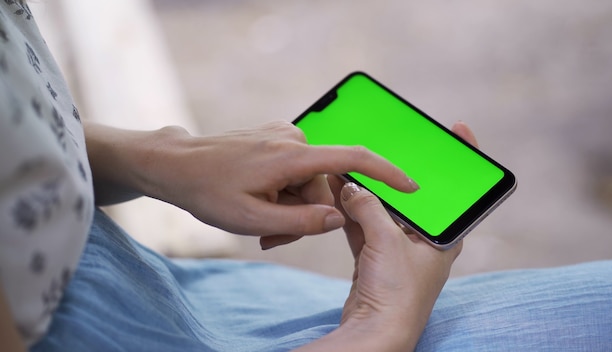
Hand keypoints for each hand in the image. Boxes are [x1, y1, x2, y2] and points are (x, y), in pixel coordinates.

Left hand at [127, 121, 417, 239]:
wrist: (176, 165)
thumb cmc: (209, 192)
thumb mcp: (254, 219)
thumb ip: (301, 222)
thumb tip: (340, 218)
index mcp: (292, 156)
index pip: (353, 159)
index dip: (386, 173)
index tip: (410, 187)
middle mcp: (293, 139)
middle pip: (323, 186)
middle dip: (307, 214)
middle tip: (272, 237)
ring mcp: (283, 137)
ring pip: (308, 182)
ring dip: (291, 206)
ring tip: (260, 222)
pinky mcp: (275, 140)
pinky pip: (294, 171)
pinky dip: (284, 192)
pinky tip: (259, 202)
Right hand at [296, 121, 477, 350]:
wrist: (375, 331)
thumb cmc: (398, 293)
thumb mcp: (387, 242)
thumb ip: (370, 208)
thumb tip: (350, 186)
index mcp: (445, 237)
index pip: (462, 192)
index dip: (465, 158)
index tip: (458, 129)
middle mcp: (425, 241)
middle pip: (417, 196)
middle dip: (400, 171)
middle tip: (392, 143)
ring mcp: (399, 249)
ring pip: (385, 210)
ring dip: (368, 191)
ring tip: (352, 164)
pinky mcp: (376, 258)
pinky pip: (365, 224)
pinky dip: (352, 210)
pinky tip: (339, 190)